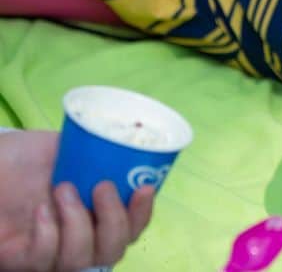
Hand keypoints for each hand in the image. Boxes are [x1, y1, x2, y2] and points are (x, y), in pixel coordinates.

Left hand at [0, 131, 154, 271]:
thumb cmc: (24, 158)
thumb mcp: (65, 146)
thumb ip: (94, 150)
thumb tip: (124, 140)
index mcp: (94, 214)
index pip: (131, 227)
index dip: (142, 214)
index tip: (144, 188)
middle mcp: (76, 239)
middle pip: (112, 252)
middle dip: (114, 221)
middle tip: (101, 187)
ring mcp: (48, 254)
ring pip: (80, 261)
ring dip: (78, 224)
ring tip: (62, 189)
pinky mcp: (19, 261)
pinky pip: (43, 260)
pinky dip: (48, 234)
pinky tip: (40, 210)